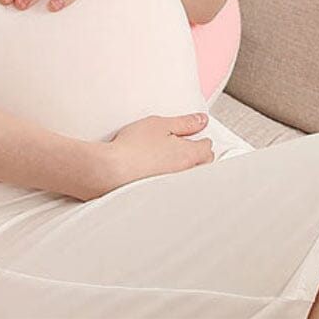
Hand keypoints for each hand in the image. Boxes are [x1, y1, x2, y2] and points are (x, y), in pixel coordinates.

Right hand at [84, 113, 213, 200]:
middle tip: (188, 146)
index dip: (202, 138)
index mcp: (190, 156)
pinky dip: (175, 182)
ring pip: (192, 178)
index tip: (195, 134)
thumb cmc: (133, 148)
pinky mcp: (163, 197)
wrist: (111, 171)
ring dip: (189, 169)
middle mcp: (186, 175)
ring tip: (173, 160)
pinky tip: (161, 174)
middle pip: (204, 165)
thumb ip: (185, 122)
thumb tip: (201, 121)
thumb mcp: (160, 124)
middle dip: (200, 156)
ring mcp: (175, 188)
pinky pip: (177, 189)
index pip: (207, 147)